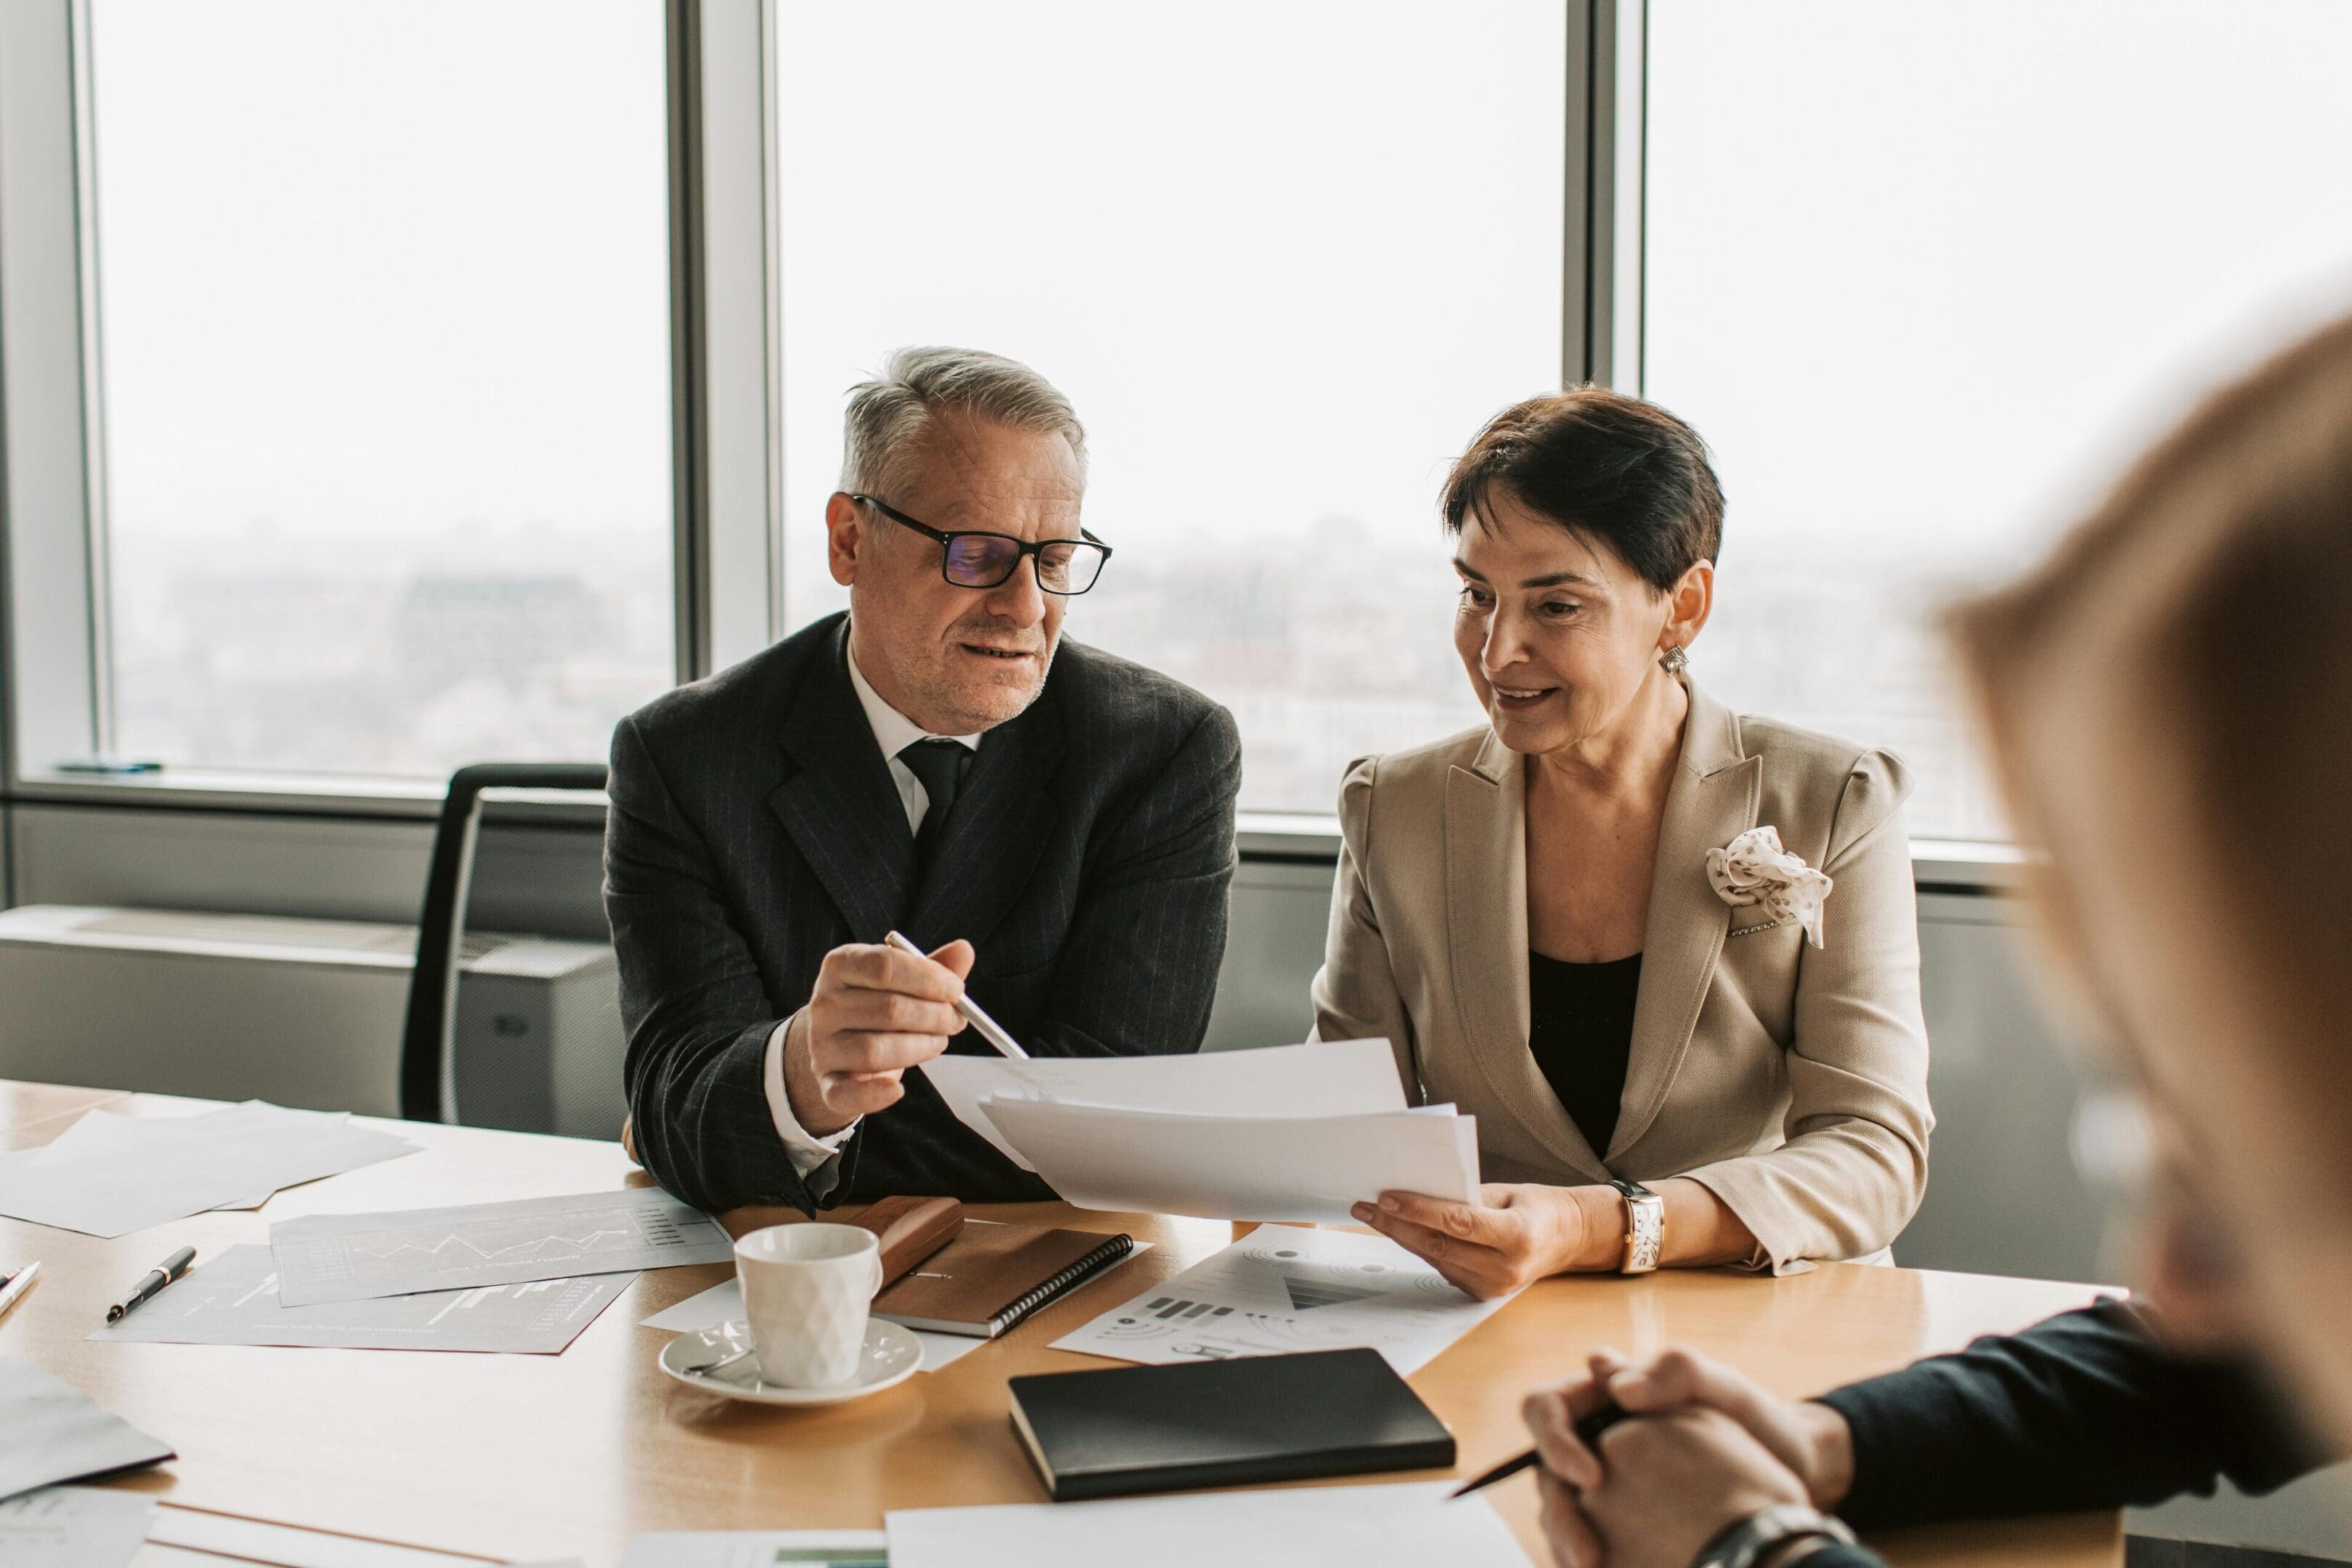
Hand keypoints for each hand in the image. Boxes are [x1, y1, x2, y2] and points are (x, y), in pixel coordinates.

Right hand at [783, 940, 974, 1135]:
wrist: (837, 1041)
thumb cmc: (874, 1004)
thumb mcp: (899, 979)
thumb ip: (931, 967)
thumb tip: (964, 950)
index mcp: (841, 965)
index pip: (884, 966)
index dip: (927, 979)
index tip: (956, 990)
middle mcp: (824, 1003)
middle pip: (887, 1010)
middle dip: (933, 1016)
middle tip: (955, 1020)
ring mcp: (822, 1044)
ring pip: (874, 1051)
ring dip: (919, 1048)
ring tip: (937, 1042)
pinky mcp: (827, 1081)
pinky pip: (847, 1093)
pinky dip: (874, 1095)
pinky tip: (897, 1088)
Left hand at [1349, 1183, 1613, 1298]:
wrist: (1564, 1239)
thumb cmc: (1536, 1209)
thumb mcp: (1507, 1192)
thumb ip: (1466, 1194)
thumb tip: (1418, 1189)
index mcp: (1519, 1237)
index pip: (1459, 1222)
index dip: (1419, 1210)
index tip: (1387, 1197)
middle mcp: (1506, 1268)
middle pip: (1439, 1245)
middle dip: (1396, 1224)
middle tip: (1366, 1207)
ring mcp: (1493, 1286)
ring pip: (1434, 1259)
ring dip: (1400, 1236)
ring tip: (1372, 1215)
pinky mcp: (1481, 1294)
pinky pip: (1441, 1267)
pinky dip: (1419, 1247)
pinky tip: (1398, 1230)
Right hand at [1526, 1396, 1809, 1567]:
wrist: (1791, 1474)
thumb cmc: (1756, 1421)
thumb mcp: (1725, 1390)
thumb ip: (1677, 1372)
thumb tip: (1616, 1387)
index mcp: (1604, 1398)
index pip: (1546, 1408)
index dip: (1555, 1442)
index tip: (1591, 1477)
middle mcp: (1594, 1440)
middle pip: (1546, 1473)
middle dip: (1560, 1515)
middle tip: (1588, 1553)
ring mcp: (1605, 1486)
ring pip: (1560, 1515)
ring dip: (1569, 1546)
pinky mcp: (1619, 1524)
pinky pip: (1588, 1542)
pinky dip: (1588, 1560)